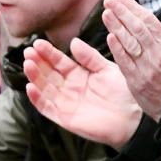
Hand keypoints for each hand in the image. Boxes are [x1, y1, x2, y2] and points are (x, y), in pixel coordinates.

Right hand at [22, 38, 141, 147]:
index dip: (48, 53)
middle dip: (37, 62)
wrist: (132, 118)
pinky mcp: (65, 118)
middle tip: (28, 51)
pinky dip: (37, 99)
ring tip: (28, 64)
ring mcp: (65, 103)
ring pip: (44, 88)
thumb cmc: (123, 93)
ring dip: (34, 77)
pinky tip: (30, 87)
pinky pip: (47, 108)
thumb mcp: (106, 69)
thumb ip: (89, 57)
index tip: (37, 42)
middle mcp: (69, 88)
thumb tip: (73, 42)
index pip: (59, 62)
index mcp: (78, 74)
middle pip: (48, 74)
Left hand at [102, 0, 160, 119]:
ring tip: (106, 13)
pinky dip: (117, 48)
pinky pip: (124, 61)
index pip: (148, 20)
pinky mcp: (136, 79)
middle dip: (122, 12)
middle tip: (109, 0)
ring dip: (116, 26)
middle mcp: (157, 53)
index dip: (133, 7)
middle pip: (137, 28)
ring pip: (129, 42)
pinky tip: (109, 37)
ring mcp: (145, 66)